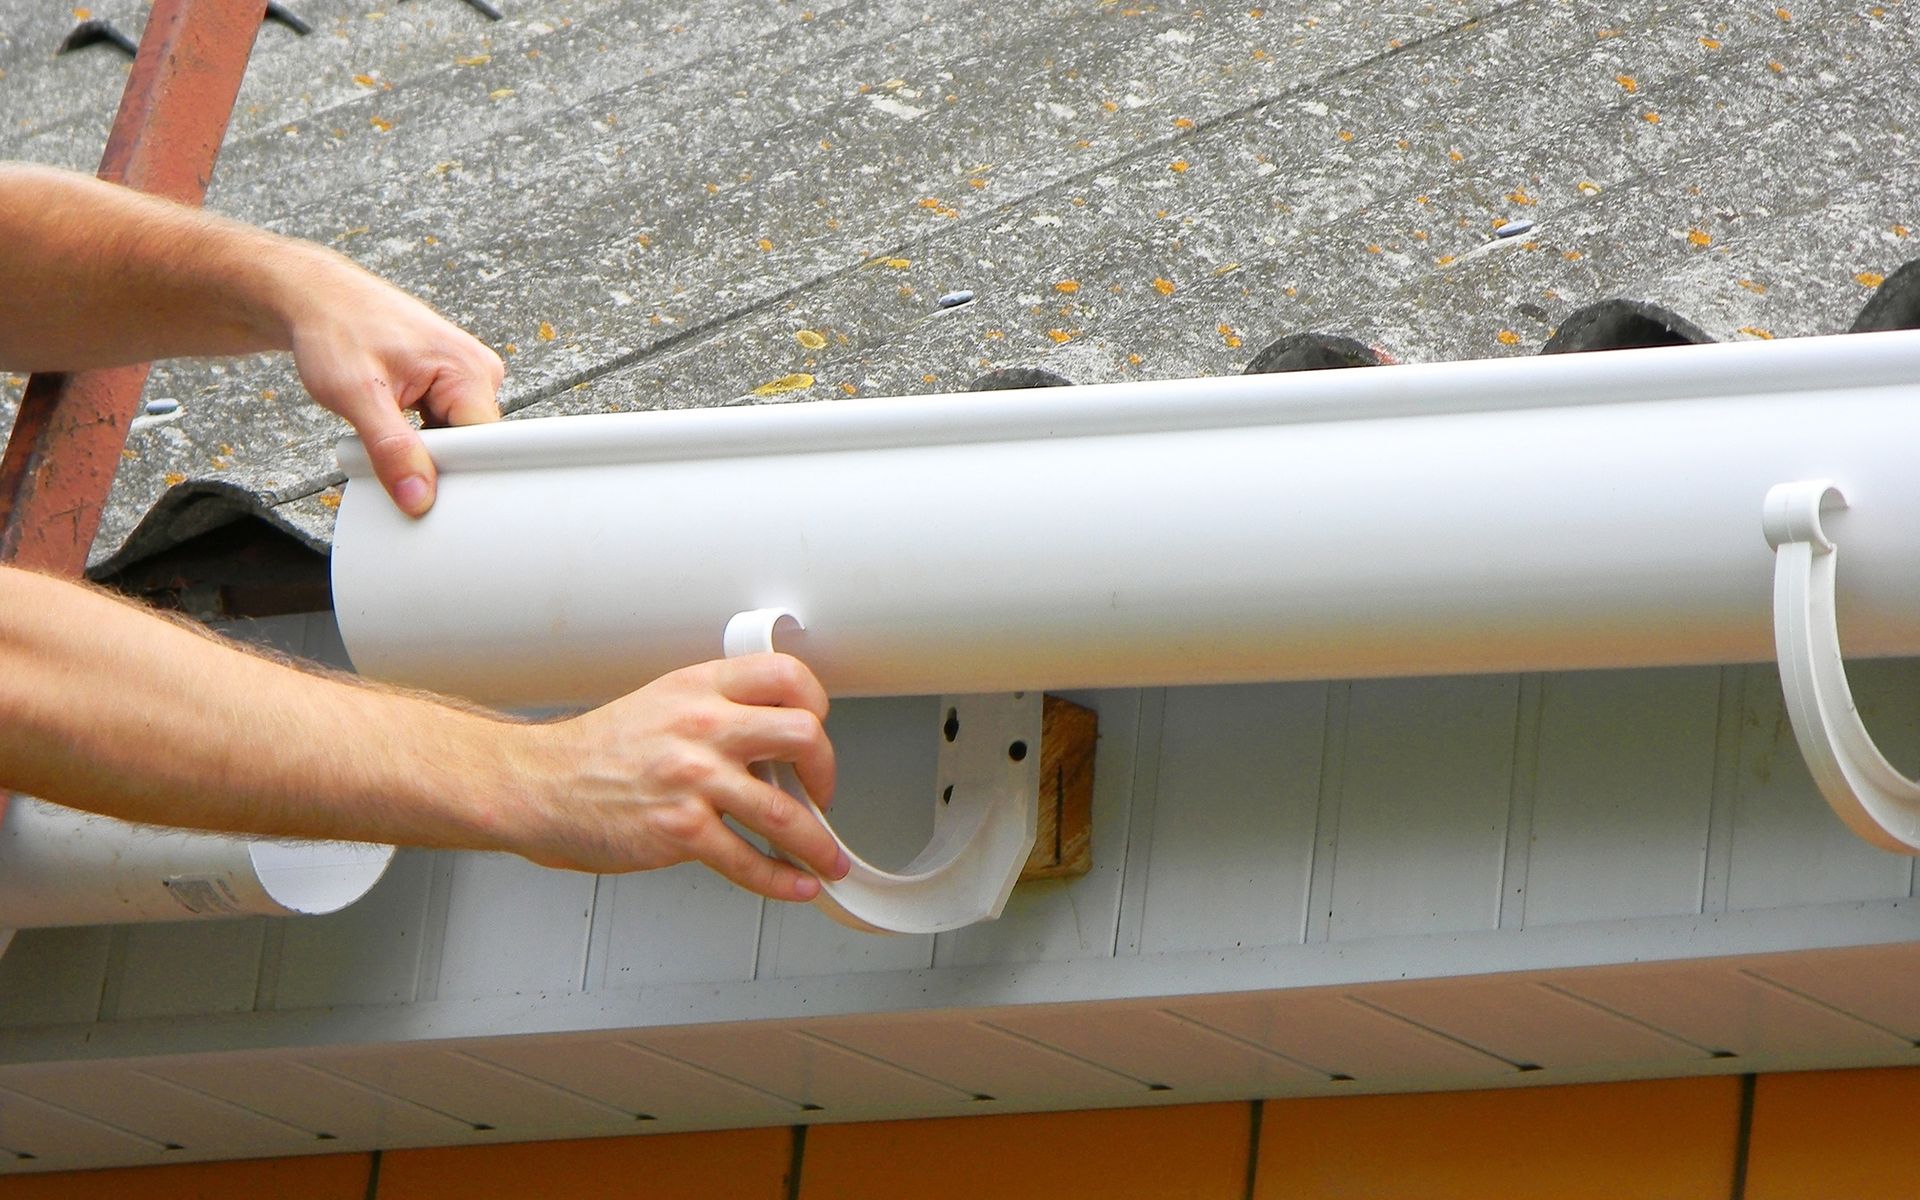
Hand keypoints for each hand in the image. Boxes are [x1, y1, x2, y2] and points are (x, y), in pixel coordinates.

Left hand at [282, 250, 503, 515]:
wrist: (316, 298)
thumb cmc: (334, 329)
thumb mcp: (355, 394)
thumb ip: (391, 449)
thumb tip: (419, 498)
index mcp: (469, 369)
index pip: (485, 447)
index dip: (451, 472)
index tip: (414, 477)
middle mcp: (478, 372)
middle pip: (473, 447)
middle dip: (432, 460)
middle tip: (386, 445)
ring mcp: (466, 378)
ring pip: (456, 441)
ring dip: (420, 447)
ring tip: (384, 420)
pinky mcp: (451, 384)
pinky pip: (445, 428)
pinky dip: (416, 436)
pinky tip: (391, 417)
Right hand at [510, 653, 848, 900]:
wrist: (541, 786)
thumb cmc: (599, 751)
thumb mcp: (663, 704)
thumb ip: (719, 712)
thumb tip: (775, 743)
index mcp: (700, 688)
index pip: (785, 675)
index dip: (816, 704)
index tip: (819, 731)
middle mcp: (702, 726)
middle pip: (803, 735)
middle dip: (827, 772)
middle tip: (822, 794)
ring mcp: (693, 779)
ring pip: (785, 812)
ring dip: (818, 844)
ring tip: (827, 860)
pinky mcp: (680, 829)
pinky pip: (747, 860)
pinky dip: (781, 880)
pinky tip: (795, 885)